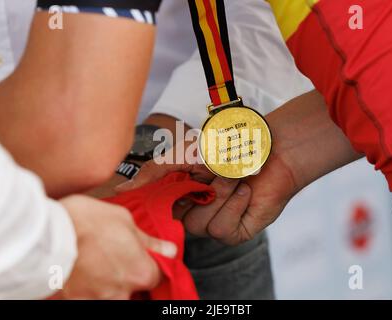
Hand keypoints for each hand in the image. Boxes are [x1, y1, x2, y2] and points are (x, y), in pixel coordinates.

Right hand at [55, 195, 176, 298]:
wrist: (46, 234)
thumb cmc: (85, 221)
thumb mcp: (124, 220)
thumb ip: (149, 241)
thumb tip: (168, 249)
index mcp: (141, 271)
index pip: (157, 277)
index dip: (151, 265)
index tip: (143, 258)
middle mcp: (123, 291)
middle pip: (135, 290)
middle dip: (129, 276)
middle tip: (115, 259)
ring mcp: (99, 299)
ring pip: (113, 295)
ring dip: (109, 283)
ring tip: (97, 263)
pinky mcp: (77, 300)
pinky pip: (91, 296)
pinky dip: (90, 288)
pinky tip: (84, 272)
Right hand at [115, 143, 295, 245]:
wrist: (269, 149)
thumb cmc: (229, 147)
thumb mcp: (185, 154)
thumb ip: (153, 172)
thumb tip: (122, 188)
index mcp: (178, 194)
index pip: (156, 210)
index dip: (155, 205)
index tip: (164, 191)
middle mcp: (194, 211)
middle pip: (177, 220)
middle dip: (198, 191)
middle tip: (213, 170)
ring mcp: (214, 222)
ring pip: (199, 226)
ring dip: (219, 196)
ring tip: (234, 177)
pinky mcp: (235, 231)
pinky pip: (221, 229)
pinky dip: (234, 206)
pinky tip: (245, 193)